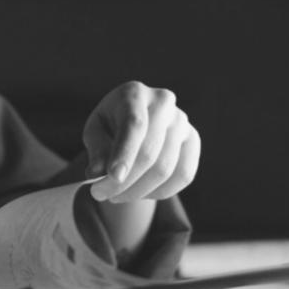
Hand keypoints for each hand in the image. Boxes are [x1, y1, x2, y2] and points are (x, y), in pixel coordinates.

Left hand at [82, 81, 198, 202]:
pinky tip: (141, 192)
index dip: (124, 153)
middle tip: (102, 195)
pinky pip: (184, 175)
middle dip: (124, 181)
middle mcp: (163, 102)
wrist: (136, 122)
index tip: (112, 177)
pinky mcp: (193, 140)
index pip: (133, 125)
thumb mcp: (95, 132)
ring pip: (165, 168)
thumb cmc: (110, 125)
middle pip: (149, 152)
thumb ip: (96, 150)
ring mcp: (181, 121)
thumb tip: (96, 173)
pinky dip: (160, 191)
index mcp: (135, 94)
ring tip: (117, 195)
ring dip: (138, 191)